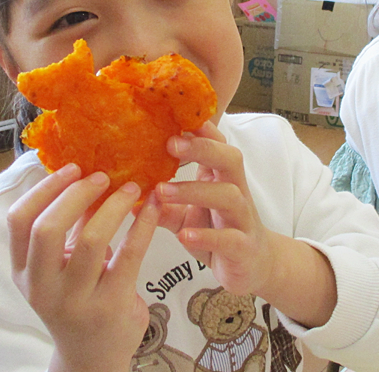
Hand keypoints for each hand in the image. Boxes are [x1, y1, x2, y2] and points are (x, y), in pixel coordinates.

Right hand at [7, 163, 159, 370]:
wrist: (93, 356)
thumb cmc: (77, 299)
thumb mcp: (62, 266)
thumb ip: (71, 226)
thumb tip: (87, 174)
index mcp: (24, 272)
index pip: (19, 221)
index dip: (44, 189)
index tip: (71, 168)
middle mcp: (43, 288)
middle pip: (48, 228)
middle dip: (76, 193)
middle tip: (102, 176)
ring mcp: (76, 300)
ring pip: (92, 240)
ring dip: (114, 206)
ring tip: (131, 188)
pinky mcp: (111, 306)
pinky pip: (129, 254)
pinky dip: (142, 224)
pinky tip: (152, 208)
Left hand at [156, 122, 336, 327]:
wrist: (253, 265)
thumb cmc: (217, 230)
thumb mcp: (184, 216)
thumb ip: (162, 205)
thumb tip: (126, 196)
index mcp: (221, 177)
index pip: (217, 143)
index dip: (201, 128)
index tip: (176, 114)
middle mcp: (235, 191)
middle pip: (229, 158)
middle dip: (201, 148)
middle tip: (169, 144)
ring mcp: (242, 218)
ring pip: (228, 195)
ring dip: (194, 191)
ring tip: (161, 192)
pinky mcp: (244, 246)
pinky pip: (229, 238)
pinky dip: (206, 236)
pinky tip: (184, 235)